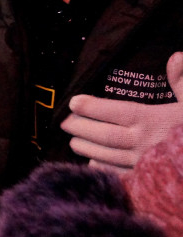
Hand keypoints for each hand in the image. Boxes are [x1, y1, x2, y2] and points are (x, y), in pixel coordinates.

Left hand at [62, 52, 182, 171]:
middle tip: (65, 123)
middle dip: (81, 129)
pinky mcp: (147, 180)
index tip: (74, 102)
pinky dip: (103, 170)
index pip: (116, 112)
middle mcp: (145, 143)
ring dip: (87, 149)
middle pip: (105, 137)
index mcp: (154, 121)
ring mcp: (145, 164)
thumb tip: (176, 56)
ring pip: (108, 157)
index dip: (92, 107)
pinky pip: (119, 176)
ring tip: (73, 142)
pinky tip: (93, 163)